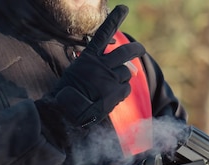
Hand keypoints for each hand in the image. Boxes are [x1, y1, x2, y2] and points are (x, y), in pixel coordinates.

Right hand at [52, 5, 145, 126]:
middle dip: (136, 49)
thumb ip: (98, 65)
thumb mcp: (79, 72)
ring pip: (127, 73)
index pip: (103, 33)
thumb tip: (127, 69)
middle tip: (140, 49)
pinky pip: (126, 89)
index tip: (124, 8)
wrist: (68, 111)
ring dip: (122, 79)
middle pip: (126, 52)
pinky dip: (121, 93)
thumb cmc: (70, 92)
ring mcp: (110, 78)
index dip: (114, 19)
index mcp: (89, 57)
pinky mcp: (117, 92)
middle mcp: (102, 65)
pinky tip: (109, 98)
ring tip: (109, 87)